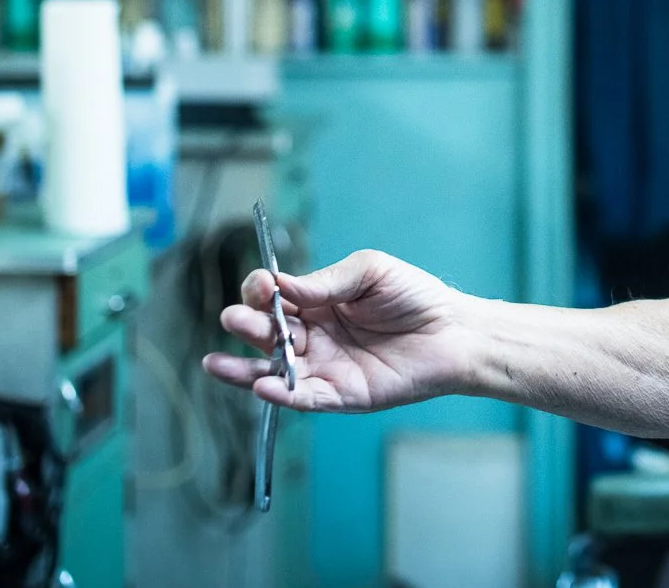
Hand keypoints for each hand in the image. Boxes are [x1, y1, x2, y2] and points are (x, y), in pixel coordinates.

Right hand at [202, 249, 472, 413]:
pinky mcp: (339, 394)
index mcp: (317, 301)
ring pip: (270, 372)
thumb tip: (283, 284)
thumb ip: (327, 280)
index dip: (260, 291)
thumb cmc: (415, 296)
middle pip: (264, 333)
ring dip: (242, 369)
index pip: (273, 297)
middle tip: (237, 319)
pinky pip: (302, 398)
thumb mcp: (370, 272)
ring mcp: (323, 366)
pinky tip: (261, 386)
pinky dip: (279, 395)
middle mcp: (313, 335)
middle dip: (245, 325)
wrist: (454, 332)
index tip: (262, 286)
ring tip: (214, 363)